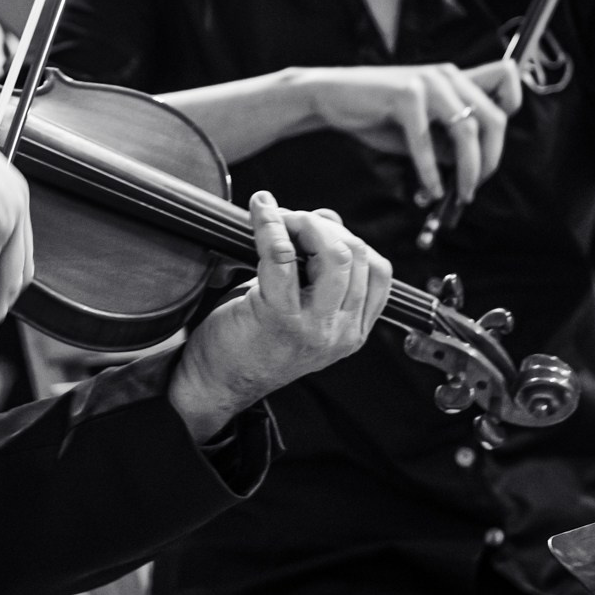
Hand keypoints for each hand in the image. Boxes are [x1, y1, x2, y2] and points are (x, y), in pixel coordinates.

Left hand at [168, 192, 392, 441]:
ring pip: (335, 254)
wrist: (215, 384)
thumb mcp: (301, 309)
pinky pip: (282, 256)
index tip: (318, 228)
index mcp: (353, 332)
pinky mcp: (279, 317)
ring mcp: (315, 328)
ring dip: (305, 223)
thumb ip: (320, 270)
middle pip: (358, 256)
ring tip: (278, 218)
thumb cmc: (253, 341)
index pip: (378, 272)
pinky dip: (271, 224)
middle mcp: (342, 332)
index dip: (350, 238)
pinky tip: (260, 209)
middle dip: (324, 226)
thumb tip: (327, 218)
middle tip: (290, 220)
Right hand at [298, 59, 521, 207]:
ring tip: (459, 194)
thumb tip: (470, 172)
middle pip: (493, 117)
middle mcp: (446, 75)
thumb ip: (447, 142)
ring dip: (467, 170)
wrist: (330, 96)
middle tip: (475, 186)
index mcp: (454, 78)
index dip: (511, 108)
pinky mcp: (404, 94)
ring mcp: (426, 82)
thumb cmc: (377, 114)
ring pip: (466, 129)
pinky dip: (430, 171)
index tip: (494, 144)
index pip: (505, 78)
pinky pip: (426, 140)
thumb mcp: (421, 128)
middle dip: (490, 159)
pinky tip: (427, 190)